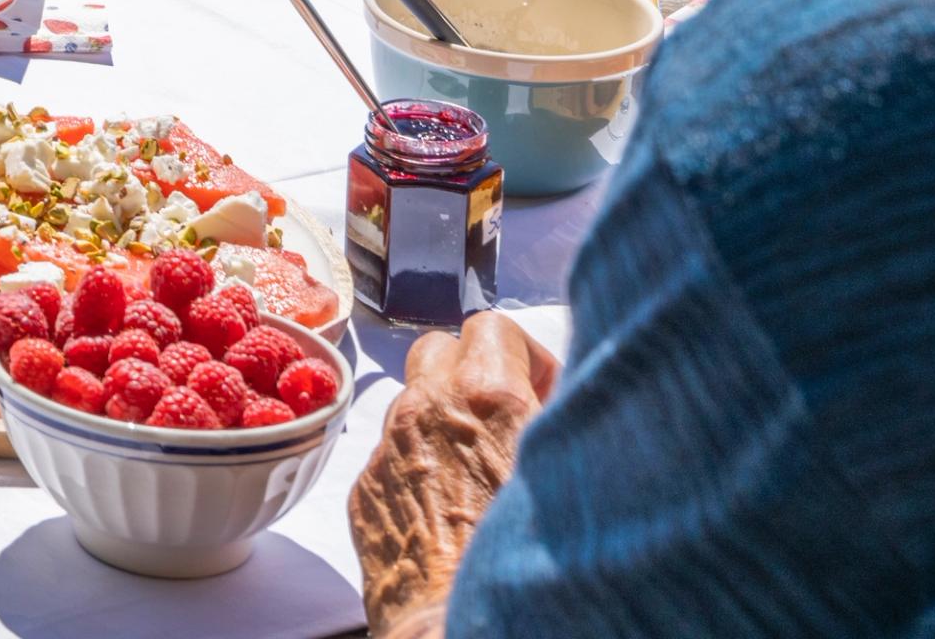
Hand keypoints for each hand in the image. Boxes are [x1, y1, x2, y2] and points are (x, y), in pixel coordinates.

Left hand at [348, 314, 560, 637]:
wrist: (460, 628)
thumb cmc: (531, 564)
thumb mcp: (570, 470)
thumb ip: (561, 418)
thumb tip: (563, 396)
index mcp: (487, 398)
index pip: (492, 325)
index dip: (522, 353)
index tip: (538, 389)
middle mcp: (427, 410)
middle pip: (439, 348)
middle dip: (470, 371)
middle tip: (502, 416)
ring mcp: (388, 449)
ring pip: (410, 401)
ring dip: (440, 417)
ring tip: (475, 467)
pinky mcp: (364, 490)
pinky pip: (388, 455)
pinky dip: (415, 465)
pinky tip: (446, 509)